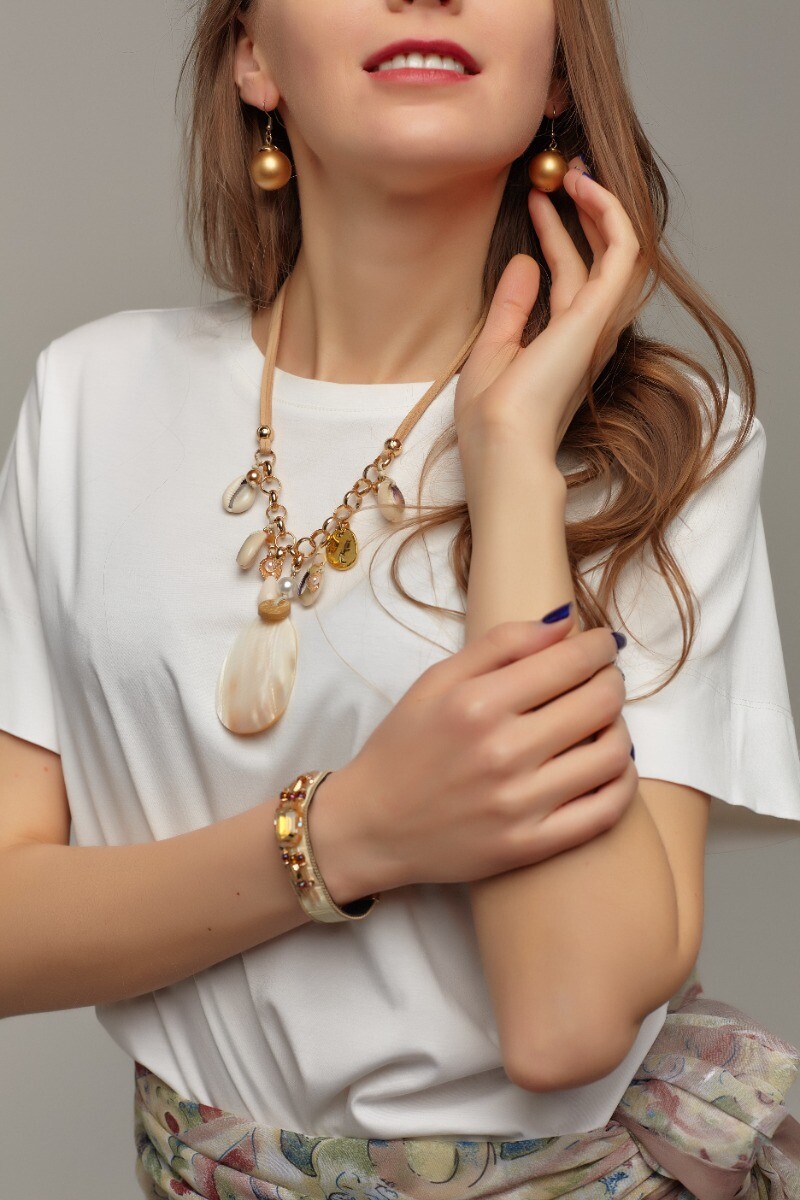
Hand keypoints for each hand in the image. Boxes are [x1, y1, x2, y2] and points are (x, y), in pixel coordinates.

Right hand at [314, 609, 637, 896]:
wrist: (370, 827)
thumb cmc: (403, 749)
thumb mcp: (435, 681)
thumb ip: (499, 644)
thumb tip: (564, 621)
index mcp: (476, 703)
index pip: (570, 661)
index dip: (599, 646)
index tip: (601, 644)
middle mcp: (501, 752)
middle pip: (600, 702)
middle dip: (612, 681)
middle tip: (602, 680)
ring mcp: (518, 804)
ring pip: (611, 754)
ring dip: (619, 728)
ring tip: (602, 724)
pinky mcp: (529, 846)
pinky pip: (605, 811)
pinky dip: (621, 782)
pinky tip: (608, 766)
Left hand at [454, 158, 649, 486]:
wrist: (502, 446)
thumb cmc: (491, 418)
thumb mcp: (492, 350)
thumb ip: (511, 306)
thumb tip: (524, 260)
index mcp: (563, 346)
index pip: (569, 279)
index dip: (556, 236)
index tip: (537, 200)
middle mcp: (589, 334)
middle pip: (596, 259)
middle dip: (582, 213)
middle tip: (560, 173)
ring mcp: (598, 324)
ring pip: (617, 251)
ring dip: (600, 206)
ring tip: (573, 171)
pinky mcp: (600, 315)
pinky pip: (622, 252)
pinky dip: (609, 215)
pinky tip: (584, 187)